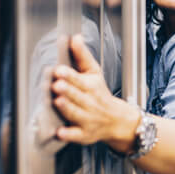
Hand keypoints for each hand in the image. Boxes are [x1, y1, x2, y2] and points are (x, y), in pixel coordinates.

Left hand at [50, 34, 139, 151]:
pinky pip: (76, 136)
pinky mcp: (84, 135)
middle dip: (67, 90)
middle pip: (78, 96)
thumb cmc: (101, 94)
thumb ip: (83, 56)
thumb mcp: (94, 73)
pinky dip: (69, 134)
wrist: (117, 121)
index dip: (69, 75)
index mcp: (92, 87)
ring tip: (57, 101)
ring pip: (76, 114)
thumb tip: (74, 37)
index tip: (59, 70)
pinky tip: (60, 132)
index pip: (80, 80)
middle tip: (56, 84)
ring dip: (67, 108)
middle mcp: (90, 103)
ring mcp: (88, 120)